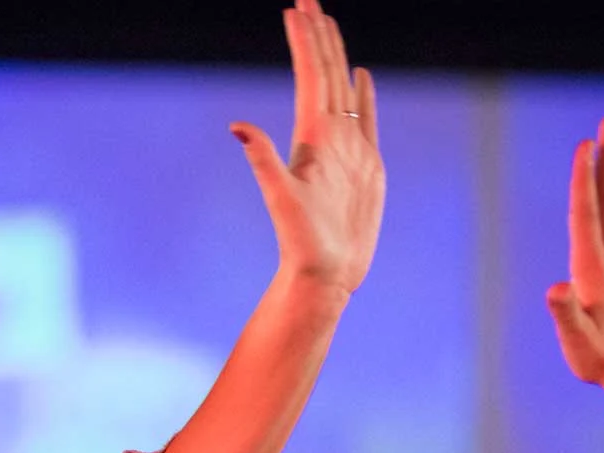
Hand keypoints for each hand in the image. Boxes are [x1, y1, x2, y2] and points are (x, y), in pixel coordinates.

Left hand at [231, 0, 385, 296]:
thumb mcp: (280, 198)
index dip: (304, 42)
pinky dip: (363, 93)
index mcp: (311, 138)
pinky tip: (360, 74)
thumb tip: (236, 126)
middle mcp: (328, 137)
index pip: (309, 77)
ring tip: (328, 23)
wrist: (326, 274)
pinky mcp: (366, 164)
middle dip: (316, 36)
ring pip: (343, 88)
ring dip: (336, 55)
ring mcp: (348, 148)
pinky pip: (365, 117)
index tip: (295, 8)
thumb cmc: (301, 243)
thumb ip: (262, 159)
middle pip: (324, 73)